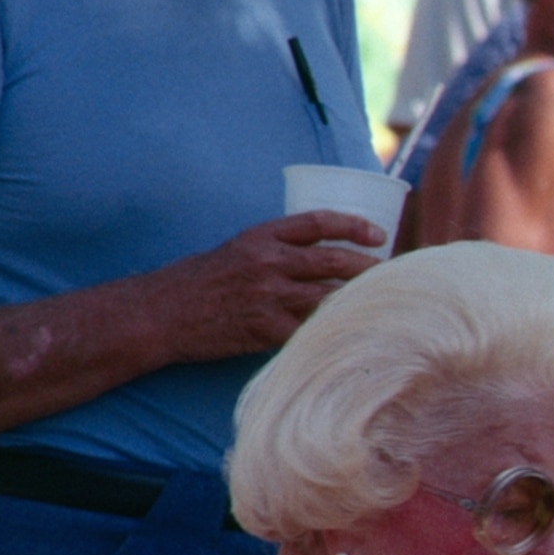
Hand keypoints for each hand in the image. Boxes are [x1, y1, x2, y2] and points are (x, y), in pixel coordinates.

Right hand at [147, 212, 386, 360]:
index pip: (319, 222)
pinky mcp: (265, 329)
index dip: (354, 226)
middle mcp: (268, 262)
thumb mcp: (237, 250)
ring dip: (357, 301)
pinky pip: (311, 329)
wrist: (161, 313)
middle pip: (334, 261)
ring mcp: (268, 297)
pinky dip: (332, 330)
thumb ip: (277, 251)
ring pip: (329, 297)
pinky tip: (351, 332)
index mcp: (261, 236)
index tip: (380, 236)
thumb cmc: (200, 282)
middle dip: (369, 269)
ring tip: (381, 304)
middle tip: (392, 276)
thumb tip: (324, 260)